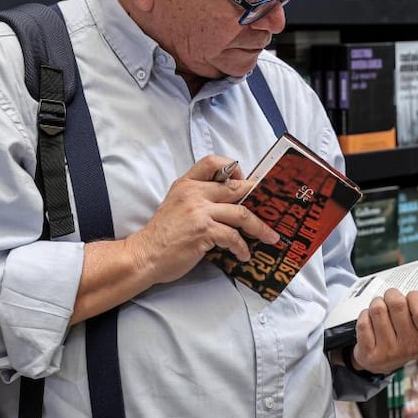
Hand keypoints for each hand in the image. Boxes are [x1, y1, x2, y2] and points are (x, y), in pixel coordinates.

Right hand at [127, 155, 280, 285]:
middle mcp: (193, 193)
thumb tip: (229, 202)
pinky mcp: (203, 231)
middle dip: (258, 199)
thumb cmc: (162, 235)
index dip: (233, 168)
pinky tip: (244, 254)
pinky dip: (242, 247)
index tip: (244, 181)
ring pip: (241, 214)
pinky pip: (233, 236)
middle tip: (272, 210)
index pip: (212, 162)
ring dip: (259, 227)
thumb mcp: (176, 204)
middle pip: (236, 188)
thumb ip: (198, 198)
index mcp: (186, 184)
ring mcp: (199, 212)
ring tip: (270, 237)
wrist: (145, 255)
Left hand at [347, 289, 417, 375]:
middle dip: (392, 295)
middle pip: (398, 304)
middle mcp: (410, 348)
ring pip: (378, 309)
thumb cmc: (403, 339)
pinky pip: (364, 320)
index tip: (411, 297)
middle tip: (391, 299)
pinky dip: (364, 315)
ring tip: (380, 310)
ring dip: (377, 303)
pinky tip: (370, 322)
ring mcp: (389, 352)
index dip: (415, 298)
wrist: (379, 362)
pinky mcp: (369, 353)